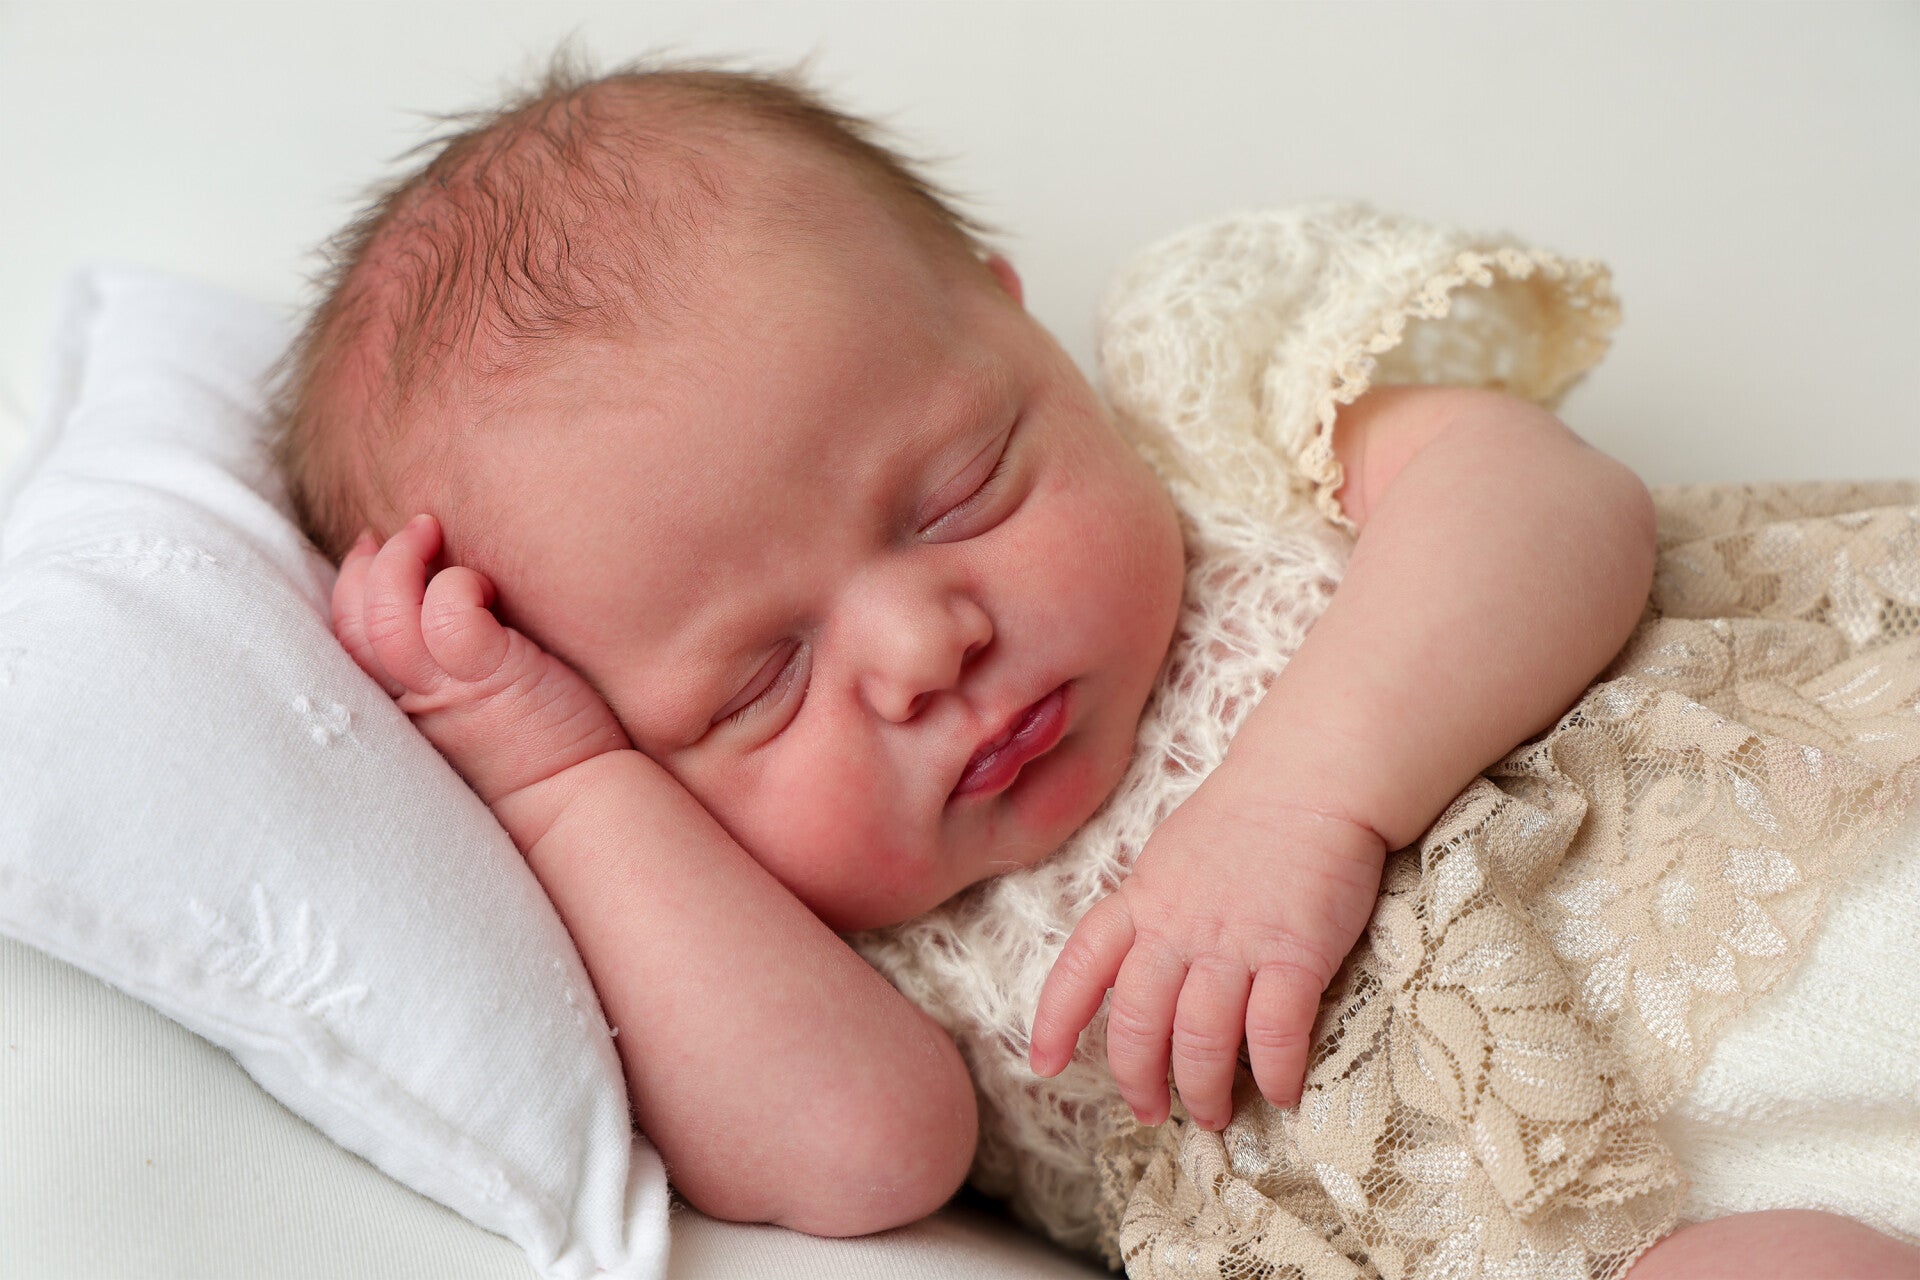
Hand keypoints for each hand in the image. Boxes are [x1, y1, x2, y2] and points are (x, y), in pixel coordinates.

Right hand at [330, 514, 630, 838]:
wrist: (573, 809)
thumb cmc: (531, 748)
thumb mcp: (466, 700)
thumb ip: (439, 661)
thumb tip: (438, 595)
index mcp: (392, 708)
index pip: (344, 637)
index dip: (350, 585)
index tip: (368, 548)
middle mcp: (402, 701)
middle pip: (349, 619)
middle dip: (366, 564)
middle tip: (407, 531)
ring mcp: (439, 690)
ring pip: (385, 611)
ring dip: (402, 560)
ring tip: (429, 529)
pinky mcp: (482, 679)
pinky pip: (448, 610)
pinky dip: (459, 583)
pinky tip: (486, 587)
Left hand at [1029, 769, 1385, 1129]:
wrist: (1310, 778)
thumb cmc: (1242, 819)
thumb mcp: (1168, 859)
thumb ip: (1148, 911)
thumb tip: (1136, 963)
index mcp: (1139, 902)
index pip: (1079, 968)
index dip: (1055, 1022)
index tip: (1044, 1065)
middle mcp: (1176, 928)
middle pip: (1137, 1022)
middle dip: (1137, 1080)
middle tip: (1152, 1112)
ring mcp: (1235, 942)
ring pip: (1200, 1039)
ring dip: (1203, 1090)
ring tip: (1213, 1114)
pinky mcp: (1295, 953)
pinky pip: (1275, 1032)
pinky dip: (1275, 1073)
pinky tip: (1280, 1093)